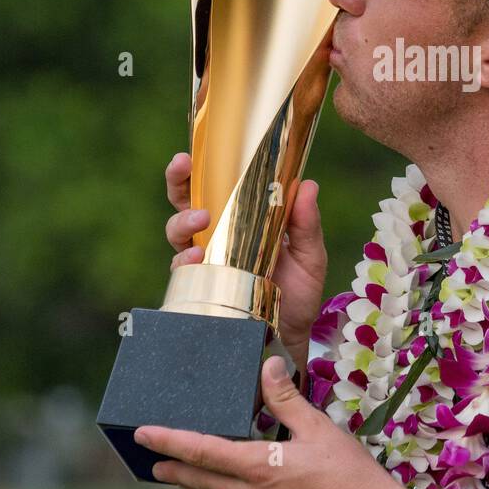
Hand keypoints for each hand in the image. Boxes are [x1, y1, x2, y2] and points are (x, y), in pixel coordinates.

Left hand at [137, 356, 408, 488]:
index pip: (203, 451)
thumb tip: (268, 366)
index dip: (170, 440)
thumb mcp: (319, 428)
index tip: (144, 432)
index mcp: (260, 467)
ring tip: (173, 472)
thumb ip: (287, 398)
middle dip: (171, 466)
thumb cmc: (349, 475)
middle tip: (149, 457)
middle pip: (199, 479)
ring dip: (190, 483)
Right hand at [164, 152, 327, 372]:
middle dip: (178, 181)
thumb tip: (308, 185)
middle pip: (185, 202)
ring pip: (178, 234)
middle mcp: (218, 238)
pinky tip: (198, 258)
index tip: (194, 150)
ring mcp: (207, 263)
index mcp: (242, 220)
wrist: (290, 339)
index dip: (201, 167)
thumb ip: (306, 224)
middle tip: (183, 167)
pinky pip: (182, 271)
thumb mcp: (310, 255)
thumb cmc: (298, 293)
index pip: (215, 186)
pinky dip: (186, 261)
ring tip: (201, 219)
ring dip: (183, 220)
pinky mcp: (200, 288)